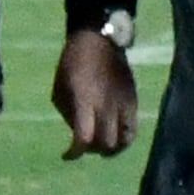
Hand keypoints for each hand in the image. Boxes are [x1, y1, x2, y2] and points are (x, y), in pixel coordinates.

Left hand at [54, 29, 138, 158]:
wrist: (99, 39)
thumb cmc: (72, 63)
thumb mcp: (59, 90)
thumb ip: (69, 115)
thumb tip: (79, 132)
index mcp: (85, 99)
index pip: (84, 137)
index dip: (75, 152)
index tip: (66, 155)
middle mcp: (107, 104)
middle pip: (105, 143)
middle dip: (92, 150)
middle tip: (84, 146)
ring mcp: (124, 102)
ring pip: (124, 140)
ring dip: (111, 148)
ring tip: (101, 145)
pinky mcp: (134, 99)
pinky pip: (133, 128)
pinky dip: (123, 139)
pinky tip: (114, 136)